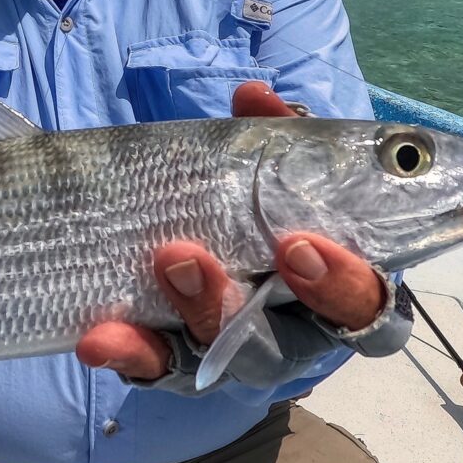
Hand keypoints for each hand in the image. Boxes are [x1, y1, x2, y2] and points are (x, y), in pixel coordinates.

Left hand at [76, 82, 387, 381]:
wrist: (216, 238)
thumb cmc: (270, 207)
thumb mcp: (275, 169)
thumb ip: (273, 136)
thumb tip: (253, 95)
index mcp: (335, 292)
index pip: (364, 308)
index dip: (342, 285)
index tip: (298, 244)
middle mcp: (289, 335)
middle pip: (279, 352)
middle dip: (233, 306)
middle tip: (192, 258)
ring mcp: (233, 354)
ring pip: (216, 360)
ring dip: (184, 315)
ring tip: (157, 266)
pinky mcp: (182, 362)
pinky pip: (160, 367)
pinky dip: (133, 352)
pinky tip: (98, 337)